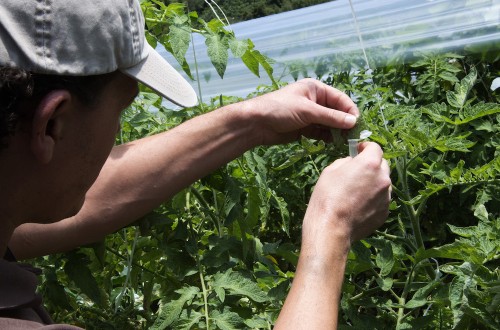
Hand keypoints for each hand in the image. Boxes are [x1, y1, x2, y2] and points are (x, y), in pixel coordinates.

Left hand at [243, 78, 358, 144]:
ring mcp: (310, 115)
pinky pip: (321, 133)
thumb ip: (331, 117)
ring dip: (337, 132)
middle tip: (353, 137)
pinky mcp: (304, 128)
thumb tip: (353, 121)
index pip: (340, 99)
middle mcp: (315, 101)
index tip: (357, 124)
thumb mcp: (308, 111)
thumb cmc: (280, 109)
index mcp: (316, 89)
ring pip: (329, 124)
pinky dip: (327, 138)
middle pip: (336, 112)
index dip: (350, 111)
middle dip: (344, 123)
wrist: (256, 124)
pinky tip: (332, 143)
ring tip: (344, 142)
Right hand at [301, 142, 390, 251]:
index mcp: (370, 164)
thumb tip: (352, 163)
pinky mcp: (385, 212)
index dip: (365, 147)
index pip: (375, 148)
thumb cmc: (327, 196)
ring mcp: (386, 197)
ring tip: (357, 192)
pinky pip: (381, 200)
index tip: (358, 150)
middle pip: (383, 165)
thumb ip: (346, 162)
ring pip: (383, 184)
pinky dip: (373, 199)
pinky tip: (358, 206)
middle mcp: (383, 178)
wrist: (331, 228)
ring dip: (373, 182)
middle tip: (358, 171)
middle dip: (372, 164)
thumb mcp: (330, 171)